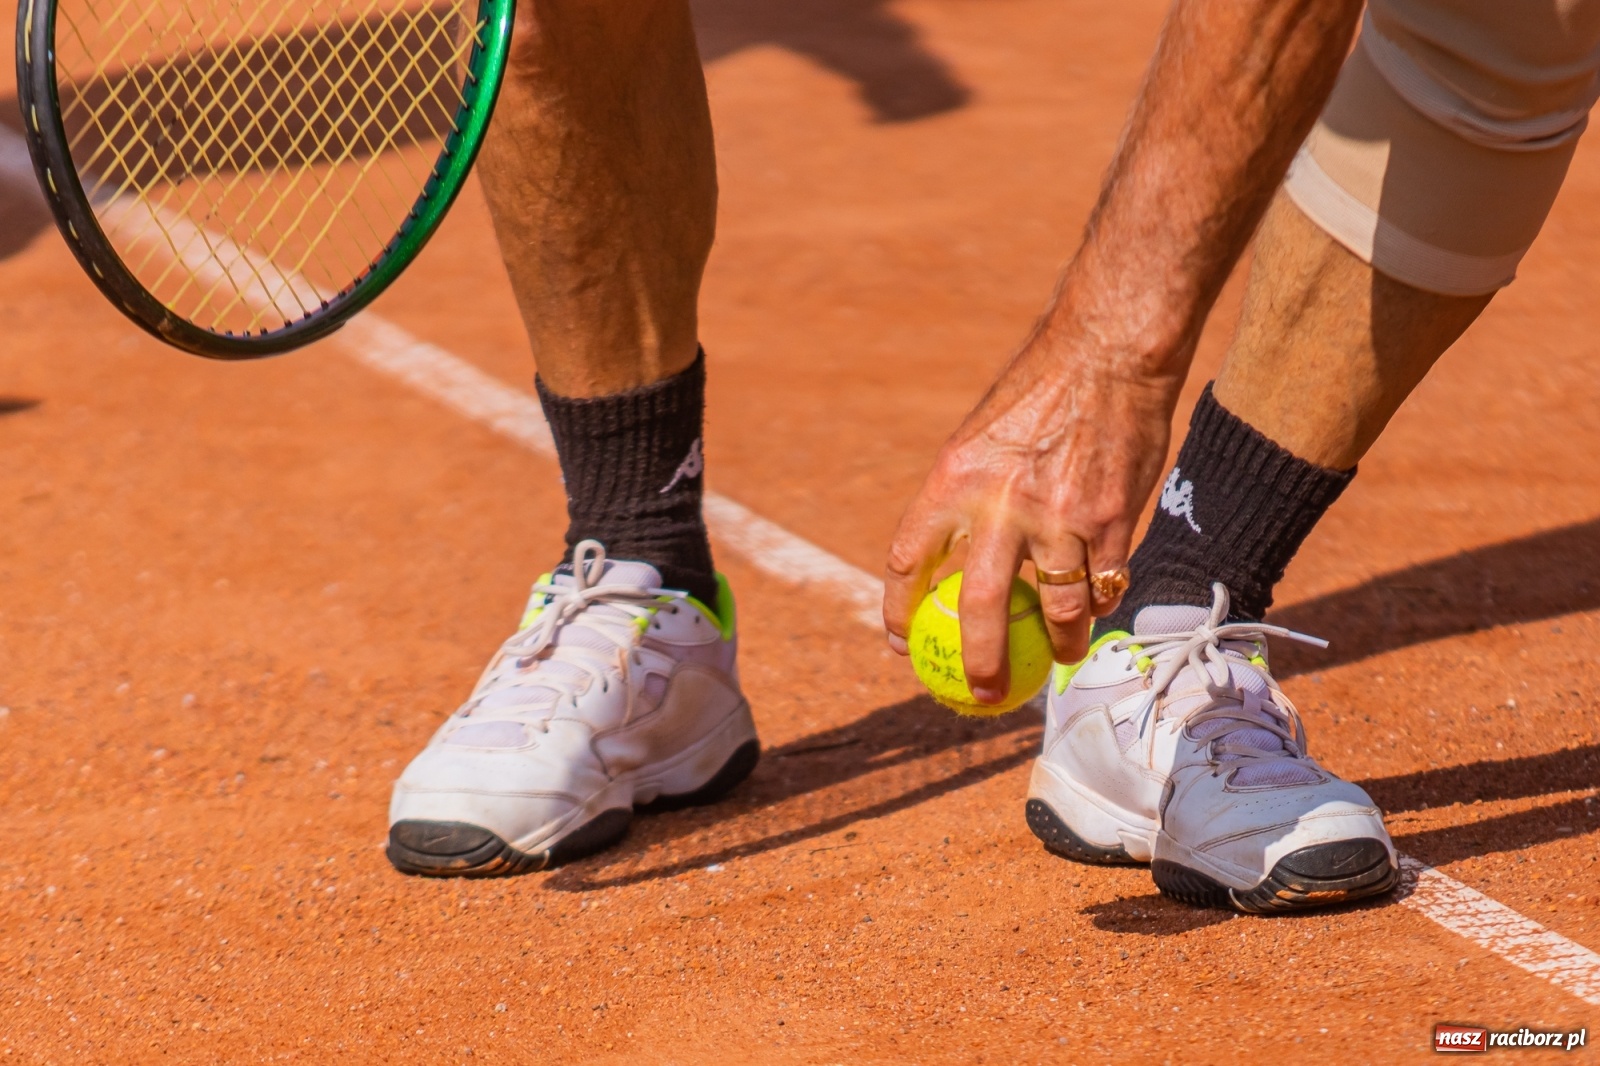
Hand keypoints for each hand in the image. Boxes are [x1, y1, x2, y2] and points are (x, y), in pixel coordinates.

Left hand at [884, 325, 1180, 704]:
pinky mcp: (1113, 518)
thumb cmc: (1041, 386)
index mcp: (952, 478)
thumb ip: (967, 495)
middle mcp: (1001, 502)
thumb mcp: (980, 435)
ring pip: (1057, 607)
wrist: (1108, 349)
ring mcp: (1061, 515)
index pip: (907, 557)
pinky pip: (1104, 581)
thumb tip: (954, 550)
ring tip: (1058, 659)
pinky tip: (1097, 611)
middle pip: (981, 607)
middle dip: (978, 661)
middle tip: (980, 692)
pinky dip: (1099, 602)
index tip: (900, 641)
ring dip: (1058, 644)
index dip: (898, 608)